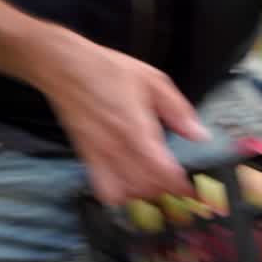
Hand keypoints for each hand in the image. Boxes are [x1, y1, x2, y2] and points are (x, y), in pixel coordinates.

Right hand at [28, 31, 209, 204]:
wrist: (60, 65)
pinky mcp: (86, 158)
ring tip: (152, 183)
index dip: (180, 185)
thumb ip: (178, 110)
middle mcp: (117, 146)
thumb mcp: (152, 80)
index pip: (163, 171)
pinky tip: (129, 186)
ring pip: (128, 193)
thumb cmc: (108, 69)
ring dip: (145, 194)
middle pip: (147, 187)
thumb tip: (200, 136)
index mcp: (137, 127)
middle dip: (165, 190)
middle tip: (173, 182)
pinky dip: (120, 196)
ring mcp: (100, 155)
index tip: (189, 187)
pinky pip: (105, 191)